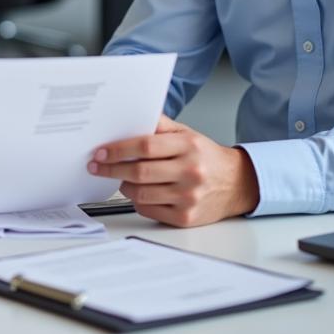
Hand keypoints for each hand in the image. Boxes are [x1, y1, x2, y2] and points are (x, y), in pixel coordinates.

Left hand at [87, 115, 259, 226]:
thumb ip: (159, 125)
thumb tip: (130, 116)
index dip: (118, 149)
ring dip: (124, 185)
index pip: (145, 145)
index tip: (101, 151)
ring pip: (142, 194)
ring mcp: (188, 197)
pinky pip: (150, 210)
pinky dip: (138, 201)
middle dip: (112, 168)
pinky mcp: (186, 217)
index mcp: (188, 146)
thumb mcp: (187, 133)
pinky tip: (138, 193)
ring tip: (120, 178)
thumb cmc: (206, 157)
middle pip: (140, 172)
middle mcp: (190, 172)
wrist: (237, 184)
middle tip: (97, 166)